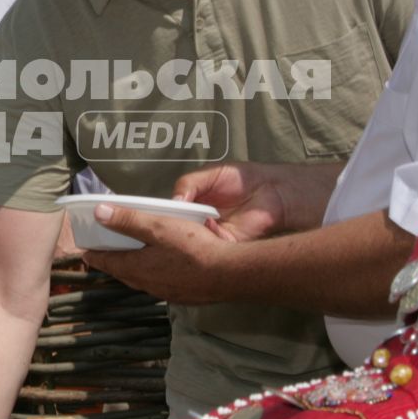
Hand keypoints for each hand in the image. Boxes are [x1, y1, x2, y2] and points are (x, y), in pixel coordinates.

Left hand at [81, 203, 242, 303]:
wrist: (228, 274)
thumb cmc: (192, 248)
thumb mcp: (158, 227)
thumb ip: (128, 220)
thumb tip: (98, 213)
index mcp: (136, 268)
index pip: (107, 262)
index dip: (95, 256)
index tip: (85, 253)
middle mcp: (147, 284)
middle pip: (123, 272)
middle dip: (113, 262)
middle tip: (106, 253)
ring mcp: (165, 292)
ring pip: (142, 279)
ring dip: (133, 269)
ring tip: (132, 258)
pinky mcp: (182, 294)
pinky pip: (160, 283)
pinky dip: (153, 274)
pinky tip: (163, 267)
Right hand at [173, 160, 345, 240]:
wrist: (271, 189)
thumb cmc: (243, 179)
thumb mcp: (209, 174)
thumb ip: (188, 184)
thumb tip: (174, 201)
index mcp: (193, 205)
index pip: (169, 214)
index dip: (158, 215)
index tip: (145, 214)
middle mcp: (200, 222)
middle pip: (177, 230)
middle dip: (167, 228)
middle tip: (156, 223)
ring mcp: (212, 234)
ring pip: (191, 240)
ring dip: (184, 233)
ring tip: (176, 224)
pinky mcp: (226, 243)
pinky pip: (210, 245)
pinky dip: (204, 236)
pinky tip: (202, 225)